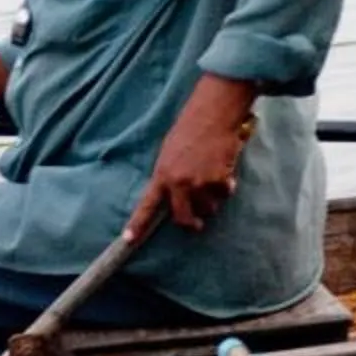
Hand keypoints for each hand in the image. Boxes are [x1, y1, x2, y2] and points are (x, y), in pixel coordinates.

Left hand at [127, 74, 258, 240]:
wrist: (211, 115)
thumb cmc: (189, 130)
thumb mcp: (169, 153)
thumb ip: (170, 175)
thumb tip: (177, 195)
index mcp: (162, 175)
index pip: (146, 204)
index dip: (137, 224)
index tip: (129, 240)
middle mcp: (179, 183)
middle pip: (183, 217)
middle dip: (191, 222)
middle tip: (196, 223)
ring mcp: (200, 183)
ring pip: (208, 207)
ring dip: (212, 199)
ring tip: (212, 177)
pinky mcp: (219, 180)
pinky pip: (225, 193)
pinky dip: (227, 185)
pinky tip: (224, 169)